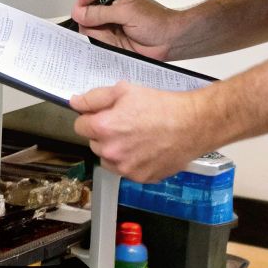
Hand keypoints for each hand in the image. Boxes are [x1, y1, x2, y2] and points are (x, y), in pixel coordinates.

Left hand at [70, 82, 210, 182]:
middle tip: (127, 123)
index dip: (93, 117)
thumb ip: (94, 98)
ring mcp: (125, 167)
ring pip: (108, 159)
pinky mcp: (139, 177)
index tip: (105, 115)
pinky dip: (132, 161)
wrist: (192, 125)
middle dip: (105, 134)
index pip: (80, 126)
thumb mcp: (125, 90)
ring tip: (137, 136)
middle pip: (94, 143)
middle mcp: (111, 152)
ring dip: (115, 150)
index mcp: (103, 128)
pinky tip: (146, 148)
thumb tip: (75, 103)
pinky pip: (126, 169)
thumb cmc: (163, 107)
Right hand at [71, 0, 178, 60]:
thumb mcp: (126, 12)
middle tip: (104, 26)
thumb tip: (80, 13)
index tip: (80, 12)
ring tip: (116, 36)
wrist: (169, 41)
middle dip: (92, 22)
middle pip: (85, 13)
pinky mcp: (111, 39)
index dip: (83, 2)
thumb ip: (100, 13)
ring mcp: (109, 24)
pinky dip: (104, 44)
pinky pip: (98, 42)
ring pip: (89, 29)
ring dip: (100, 35)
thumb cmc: (157, 21)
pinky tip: (115, 43)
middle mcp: (109, 8)